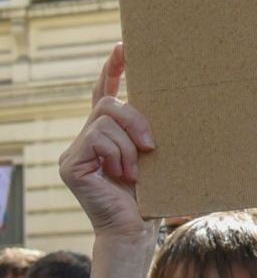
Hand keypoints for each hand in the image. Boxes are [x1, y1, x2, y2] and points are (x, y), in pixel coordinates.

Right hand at [59, 44, 157, 238]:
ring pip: (105, 121)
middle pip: (109, 103)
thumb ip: (148, 131)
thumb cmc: (151, 196)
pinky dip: (116, 154)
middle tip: (152, 145)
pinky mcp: (69, 163)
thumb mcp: (154, 155)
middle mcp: (87, 137)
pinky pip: (97, 138)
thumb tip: (167, 102)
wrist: (136, 230)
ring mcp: (75, 150)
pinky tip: (120, 175)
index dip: (113, 68)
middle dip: (135, 119)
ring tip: (134, 171)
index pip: (104, 92)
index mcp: (109, 134)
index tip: (124, 46)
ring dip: (128, 145)